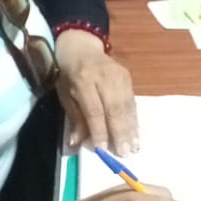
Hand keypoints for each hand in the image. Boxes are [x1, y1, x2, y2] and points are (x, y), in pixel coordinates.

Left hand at [55, 31, 138, 153]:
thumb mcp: (65, 95)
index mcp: (83, 80)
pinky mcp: (128, 76)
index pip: (94, 110)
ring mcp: (119, 75)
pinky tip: (136, 134)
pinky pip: (132, 102)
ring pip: (127, 106)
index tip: (102, 149)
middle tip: (124, 152)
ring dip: (131, 129)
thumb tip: (77, 143)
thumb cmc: (69, 75)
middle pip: (114, 108)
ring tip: (134, 147)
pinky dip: (134, 119)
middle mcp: (103, 77)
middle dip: (120, 132)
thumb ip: (74, 118)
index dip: (99, 130)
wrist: (81, 48)